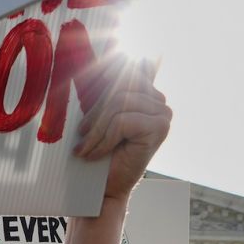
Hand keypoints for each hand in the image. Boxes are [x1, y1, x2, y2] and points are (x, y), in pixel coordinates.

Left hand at [73, 59, 171, 202]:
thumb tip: (120, 54)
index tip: (91, 101)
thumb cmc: (98, 153)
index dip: (106, 77)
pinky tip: (96, 154)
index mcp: (147, 94)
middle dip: (95, 113)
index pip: (127, 70)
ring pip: (119, 103)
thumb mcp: (98, 115)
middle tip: (81, 136)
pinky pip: (123, 120)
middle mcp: (159, 102)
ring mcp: (163, 114)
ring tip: (86, 148)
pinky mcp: (159, 128)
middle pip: (120, 87)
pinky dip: (104, 139)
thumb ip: (108, 88)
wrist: (102, 190)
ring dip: (97, 130)